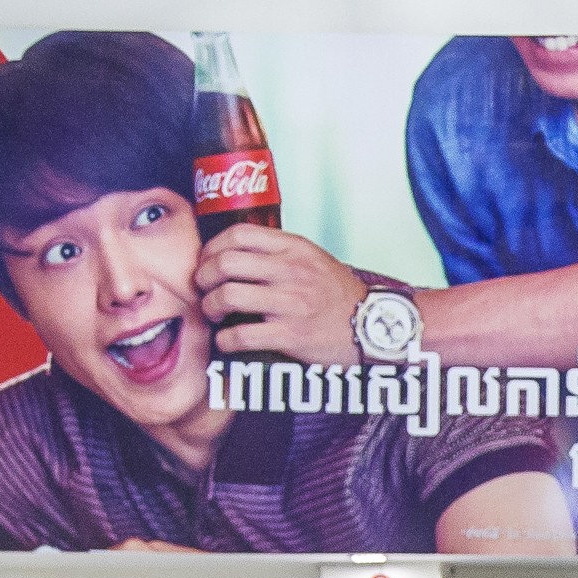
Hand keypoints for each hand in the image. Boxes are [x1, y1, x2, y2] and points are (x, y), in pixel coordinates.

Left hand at [195, 226, 370, 363]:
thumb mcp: (314, 259)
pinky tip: (227, 341)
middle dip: (203, 277)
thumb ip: (279, 252)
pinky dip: (225, 340)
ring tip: (214, 313)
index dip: (212, 247)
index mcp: (294, 248)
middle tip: (203, 288)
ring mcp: (291, 303)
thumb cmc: (340, 296)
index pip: (238, 235)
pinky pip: (242, 335)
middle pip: (225, 263)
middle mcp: (291, 271)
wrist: (374, 326)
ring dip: (210, 306)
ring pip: (228, 296)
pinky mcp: (291, 335)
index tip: (207, 261)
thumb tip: (236, 254)